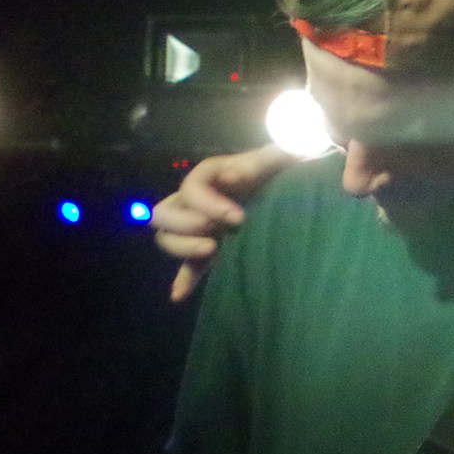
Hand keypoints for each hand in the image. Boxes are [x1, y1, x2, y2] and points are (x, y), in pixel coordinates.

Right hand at [152, 145, 293, 300]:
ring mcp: (198, 225)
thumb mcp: (276, 157)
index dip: (209, 204)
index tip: (239, 218)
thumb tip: (235, 177)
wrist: (290, 186)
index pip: (191, 188)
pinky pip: (187, 266)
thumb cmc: (282, 168)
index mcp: (209, 176)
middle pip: (163, 213)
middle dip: (187, 225)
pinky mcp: (207, 248)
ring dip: (183, 248)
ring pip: (167, 238)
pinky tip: (179, 296)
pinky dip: (183, 279)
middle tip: (217, 234)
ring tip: (212, 251)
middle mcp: (195, 200)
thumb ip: (261, 159)